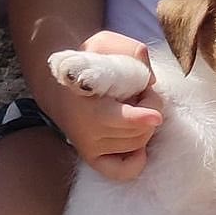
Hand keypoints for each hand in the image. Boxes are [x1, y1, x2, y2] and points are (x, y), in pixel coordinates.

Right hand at [51, 31, 163, 181]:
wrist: (60, 85)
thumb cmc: (89, 62)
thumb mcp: (105, 43)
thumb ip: (129, 50)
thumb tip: (150, 77)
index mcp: (85, 101)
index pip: (116, 117)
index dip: (138, 117)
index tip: (155, 116)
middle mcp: (85, 130)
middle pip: (137, 130)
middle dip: (151, 107)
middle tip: (144, 91)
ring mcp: (88, 146)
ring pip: (136, 144)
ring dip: (146, 125)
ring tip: (136, 106)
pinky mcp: (92, 158)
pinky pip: (121, 171)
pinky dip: (136, 162)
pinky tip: (140, 145)